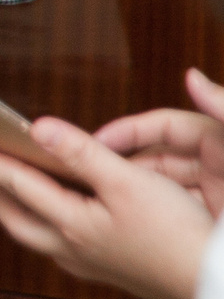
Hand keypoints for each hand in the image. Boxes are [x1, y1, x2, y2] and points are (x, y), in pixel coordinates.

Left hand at [0, 117, 212, 298]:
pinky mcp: (109, 270)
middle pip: (15, 218)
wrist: (214, 284)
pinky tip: (64, 212)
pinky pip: (62, 243)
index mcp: (70, 225)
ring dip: (19, 207)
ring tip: (14, 181)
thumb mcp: (130, 182)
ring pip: (37, 234)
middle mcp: (71, 249)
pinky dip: (49, 220)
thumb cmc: (178, 234)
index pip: (15, 184)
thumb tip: (38, 128)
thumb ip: (81, 153)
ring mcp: (89, 264)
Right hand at [95, 67, 223, 219]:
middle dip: (124, 162)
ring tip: (103, 199)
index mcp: (221, 140)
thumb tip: (192, 76)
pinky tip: (134, 222)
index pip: (164, 126)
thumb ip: (223, 108)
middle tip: (89, 173)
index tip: (96, 142)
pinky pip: (175, 213)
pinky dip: (153, 215)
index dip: (127, 132)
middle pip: (157, 157)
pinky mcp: (211, 223)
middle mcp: (217, 165)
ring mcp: (214, 194)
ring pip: (162, 187)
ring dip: (135, 190)